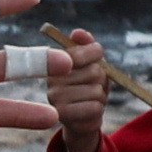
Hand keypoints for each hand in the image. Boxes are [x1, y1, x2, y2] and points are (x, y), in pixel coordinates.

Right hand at [43, 22, 106, 151]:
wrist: (81, 120)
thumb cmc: (88, 87)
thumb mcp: (91, 65)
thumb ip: (87, 47)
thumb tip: (78, 32)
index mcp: (56, 64)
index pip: (79, 52)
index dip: (95, 53)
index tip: (97, 55)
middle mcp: (51, 80)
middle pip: (94, 72)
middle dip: (101, 80)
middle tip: (91, 87)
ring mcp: (55, 99)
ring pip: (96, 91)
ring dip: (100, 97)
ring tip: (89, 100)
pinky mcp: (62, 116)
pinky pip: (95, 107)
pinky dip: (98, 110)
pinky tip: (87, 112)